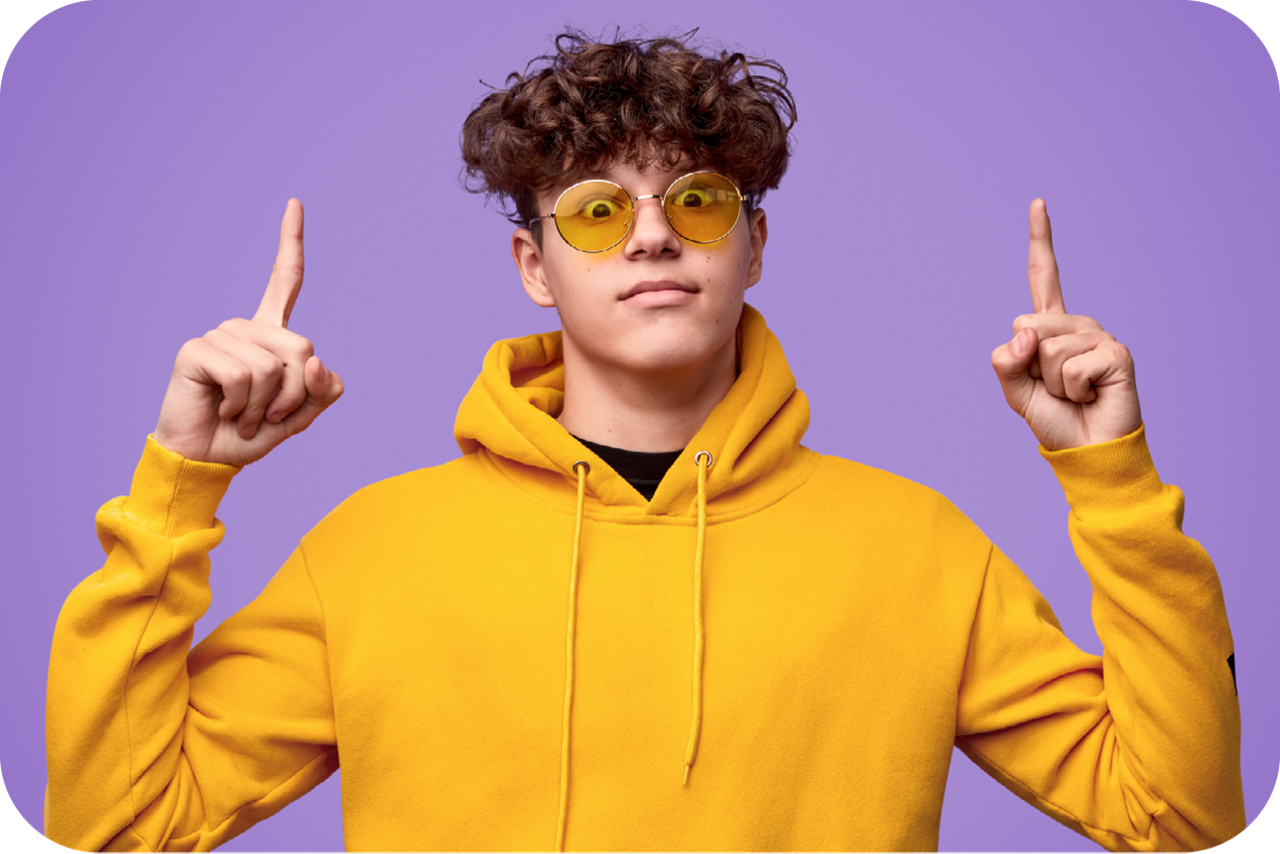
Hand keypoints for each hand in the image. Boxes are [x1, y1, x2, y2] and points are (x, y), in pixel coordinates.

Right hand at [153, 199, 343, 466]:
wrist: (205, 460)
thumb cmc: (250, 435)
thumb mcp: (300, 416)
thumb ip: (322, 390)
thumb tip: (314, 361)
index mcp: (270, 335)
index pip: (285, 282)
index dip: (290, 244)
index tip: (294, 202)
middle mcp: (246, 328)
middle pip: (304, 345)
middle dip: (297, 393)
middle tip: (267, 414)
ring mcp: (220, 335)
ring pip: (276, 366)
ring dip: (266, 405)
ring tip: (241, 414)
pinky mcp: (198, 349)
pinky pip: (246, 376)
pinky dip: (242, 406)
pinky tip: (224, 410)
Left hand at [990, 199, 1140, 450]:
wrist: (1087, 450)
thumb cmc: (1054, 419)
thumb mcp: (1014, 390)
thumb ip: (1005, 359)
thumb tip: (1027, 331)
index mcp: (1051, 327)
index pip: (1044, 276)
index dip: (1040, 240)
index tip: (1038, 202)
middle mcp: (1077, 324)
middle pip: (1027, 324)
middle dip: (1030, 365)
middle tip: (1055, 388)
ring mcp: (1100, 336)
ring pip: (1046, 349)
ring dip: (1052, 382)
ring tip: (1073, 394)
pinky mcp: (1117, 353)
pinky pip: (1071, 366)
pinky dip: (1072, 390)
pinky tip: (1090, 395)